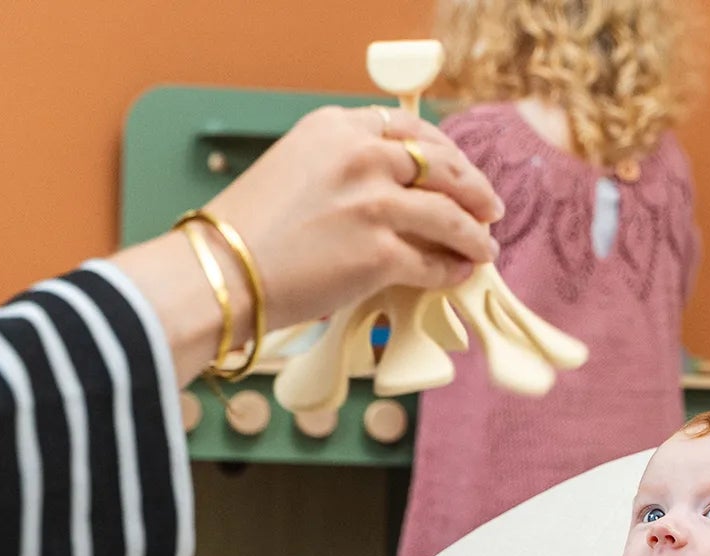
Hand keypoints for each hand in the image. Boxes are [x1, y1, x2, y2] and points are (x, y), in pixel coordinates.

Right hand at [206, 105, 503, 329]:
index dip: (444, 151)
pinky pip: (433, 262)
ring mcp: (375, 204)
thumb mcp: (294, 167)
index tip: (458, 168)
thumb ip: (343, 166)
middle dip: (474, 187)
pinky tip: (459, 273)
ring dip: (474, 234)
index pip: (411, 129)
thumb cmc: (246, 231)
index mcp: (338, 128)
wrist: (220, 271)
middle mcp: (362, 156)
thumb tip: (393, 187)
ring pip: (448, 216)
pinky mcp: (381, 252)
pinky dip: (451, 269)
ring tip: (485, 247)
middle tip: (489, 207)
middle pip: (441, 166)